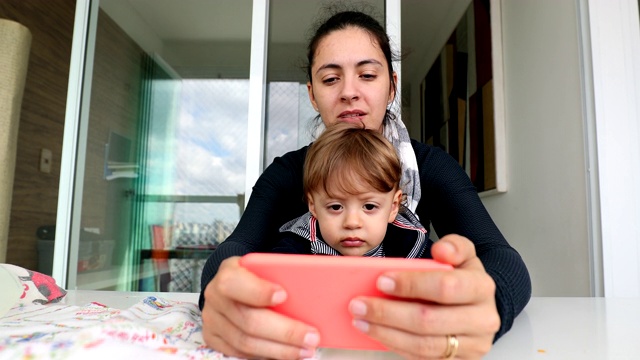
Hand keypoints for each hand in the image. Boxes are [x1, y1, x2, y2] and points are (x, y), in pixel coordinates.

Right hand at [201, 256, 319, 358]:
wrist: (232, 284)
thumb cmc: (255, 275)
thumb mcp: (266, 266)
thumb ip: (283, 274)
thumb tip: (318, 287)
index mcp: (229, 271)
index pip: (236, 282)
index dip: (259, 291)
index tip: (284, 295)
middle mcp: (216, 296)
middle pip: (248, 320)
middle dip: (284, 331)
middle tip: (311, 336)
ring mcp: (212, 319)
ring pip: (245, 342)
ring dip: (279, 349)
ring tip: (305, 349)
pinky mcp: (214, 338)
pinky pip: (240, 353)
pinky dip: (266, 355)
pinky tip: (287, 353)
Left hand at [348, 234, 499, 358]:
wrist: (478, 305)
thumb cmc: (463, 278)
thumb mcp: (462, 254)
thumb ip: (454, 246)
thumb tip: (442, 250)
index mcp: (481, 287)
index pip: (445, 287)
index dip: (411, 284)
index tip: (382, 280)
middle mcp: (482, 319)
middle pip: (429, 321)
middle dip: (388, 313)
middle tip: (360, 304)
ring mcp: (472, 345)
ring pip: (423, 345)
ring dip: (386, 333)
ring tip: (361, 320)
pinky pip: (422, 358)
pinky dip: (395, 345)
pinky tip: (377, 332)